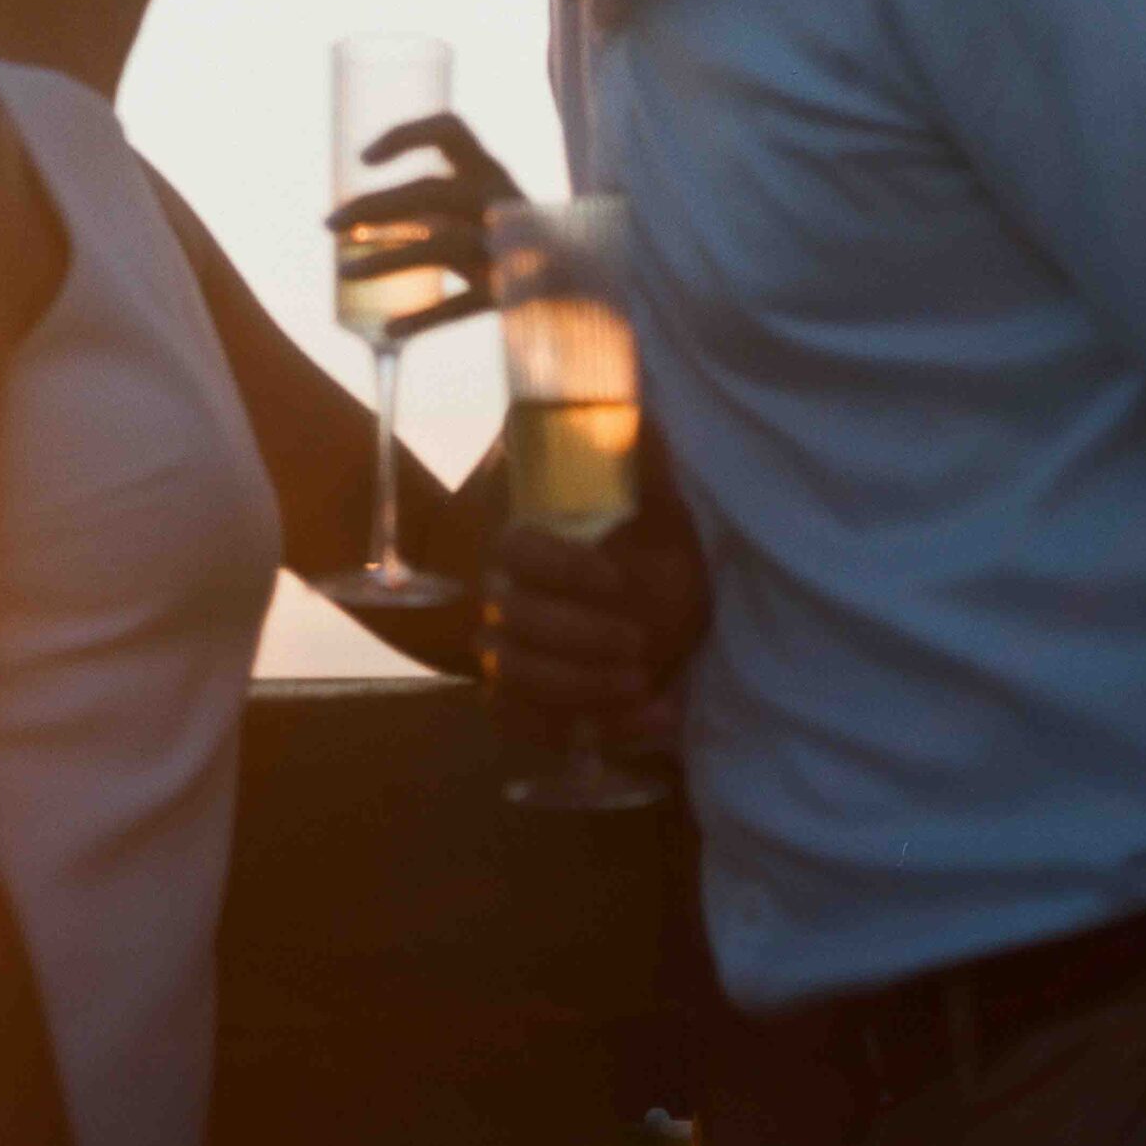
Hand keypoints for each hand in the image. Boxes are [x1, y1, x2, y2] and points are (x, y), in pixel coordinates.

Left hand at [326, 113, 520, 336]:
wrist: (585, 280)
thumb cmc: (512, 237)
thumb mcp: (478, 208)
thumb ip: (428, 206)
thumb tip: (350, 220)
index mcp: (490, 170)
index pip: (448, 130)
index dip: (404, 134)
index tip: (363, 159)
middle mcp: (499, 200)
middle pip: (430, 190)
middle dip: (374, 206)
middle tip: (329, 224)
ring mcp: (507, 246)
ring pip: (441, 245)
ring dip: (387, 259)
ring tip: (345, 273)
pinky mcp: (510, 291)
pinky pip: (462, 305)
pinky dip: (423, 318)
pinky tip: (389, 329)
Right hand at [482, 433, 708, 750]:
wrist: (587, 580)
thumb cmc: (613, 528)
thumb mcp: (633, 493)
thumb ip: (633, 453)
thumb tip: (645, 410)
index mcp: (518, 540)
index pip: (518, 553)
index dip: (564, 570)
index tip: (617, 581)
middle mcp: (500, 598)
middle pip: (517, 628)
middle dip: (582, 641)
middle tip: (641, 645)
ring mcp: (502, 651)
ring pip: (516, 683)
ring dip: (581, 692)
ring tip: (644, 687)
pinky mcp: (516, 699)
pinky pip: (523, 727)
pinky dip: (576, 734)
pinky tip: (642, 725)